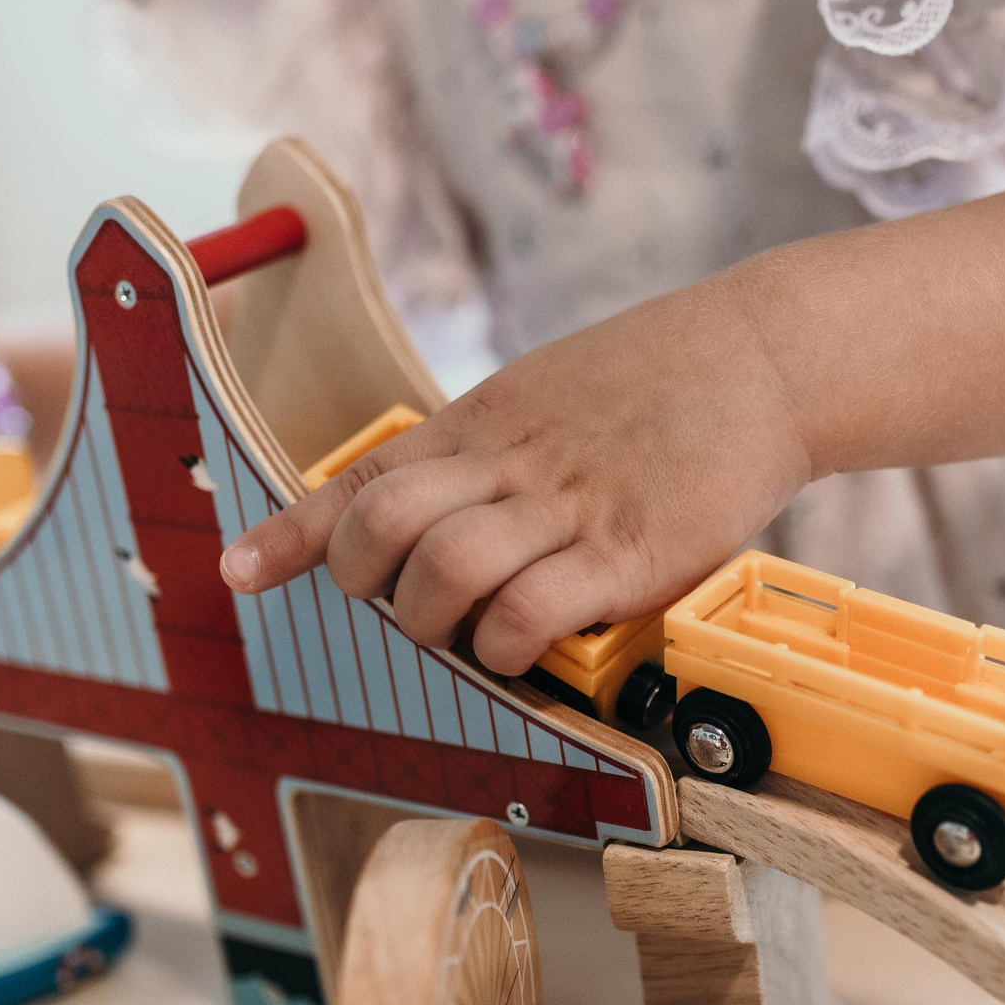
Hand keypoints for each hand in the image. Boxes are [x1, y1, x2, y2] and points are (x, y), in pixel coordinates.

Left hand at [219, 277, 814, 673]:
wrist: (766, 357)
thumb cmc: (664, 382)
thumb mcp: (551, 394)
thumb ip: (493, 449)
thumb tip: (442, 505)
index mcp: (486, 421)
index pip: (364, 478)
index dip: (293, 532)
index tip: (238, 571)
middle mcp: (512, 462)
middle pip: (384, 526)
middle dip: (365, 585)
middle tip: (395, 607)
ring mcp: (569, 507)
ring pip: (447, 571)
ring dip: (434, 623)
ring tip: (463, 634)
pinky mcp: (630, 553)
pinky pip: (534, 612)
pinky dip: (509, 645)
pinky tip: (525, 647)